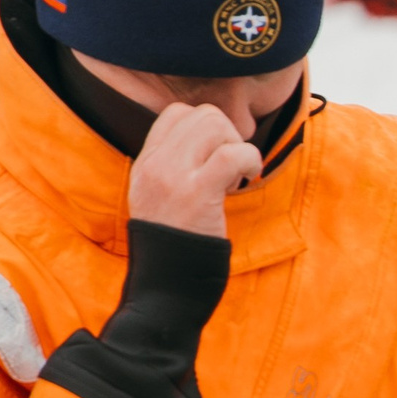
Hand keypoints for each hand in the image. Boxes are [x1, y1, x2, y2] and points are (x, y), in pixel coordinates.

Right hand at [128, 103, 262, 237]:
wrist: (166, 284)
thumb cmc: (176, 245)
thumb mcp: (161, 197)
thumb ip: (177, 168)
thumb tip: (215, 144)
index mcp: (146, 162)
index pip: (177, 113)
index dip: (208, 129)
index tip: (217, 158)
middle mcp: (155, 163)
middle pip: (202, 114)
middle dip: (229, 136)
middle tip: (232, 169)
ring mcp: (173, 175)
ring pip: (216, 125)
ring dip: (239, 146)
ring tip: (238, 176)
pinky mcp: (197, 192)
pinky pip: (232, 154)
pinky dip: (250, 160)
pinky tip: (249, 178)